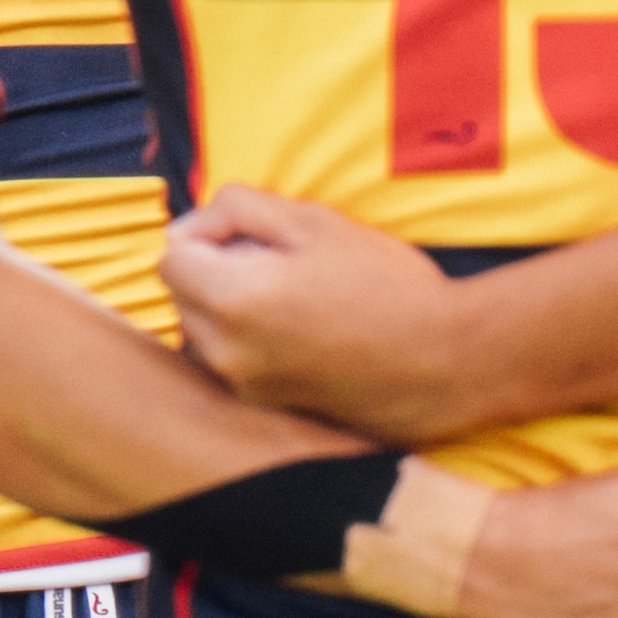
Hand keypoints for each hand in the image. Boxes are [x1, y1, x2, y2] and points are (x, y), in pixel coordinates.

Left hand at [160, 185, 498, 441]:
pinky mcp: (267, 407)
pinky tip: (307, 332)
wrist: (447, 363)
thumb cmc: (387, 286)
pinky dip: (252, 341)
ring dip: (231, 309)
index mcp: (231, 301)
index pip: (170, 258)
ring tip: (297, 299)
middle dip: (215, 272)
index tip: (252, 236)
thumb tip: (191, 225)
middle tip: (283, 263)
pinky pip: (234, 362)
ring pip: (205, 332)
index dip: (205, 235)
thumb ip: (238, 210)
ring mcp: (244, 387)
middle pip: (183, 298)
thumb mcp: (315, 222)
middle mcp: (225, 353)